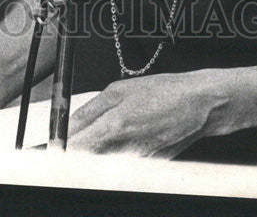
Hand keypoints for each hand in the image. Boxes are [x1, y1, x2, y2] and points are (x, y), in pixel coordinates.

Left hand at [66, 71, 217, 158]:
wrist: (200, 105)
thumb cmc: (163, 91)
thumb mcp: (120, 89)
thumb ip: (90, 111)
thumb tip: (69, 126)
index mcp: (115, 126)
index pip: (76, 149)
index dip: (63, 148)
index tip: (56, 145)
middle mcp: (125, 150)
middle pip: (88, 161)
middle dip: (80, 151)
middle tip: (80, 139)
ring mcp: (139, 163)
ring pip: (106, 164)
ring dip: (100, 153)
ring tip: (112, 134)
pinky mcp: (150, 168)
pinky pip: (125, 165)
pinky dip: (119, 155)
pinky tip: (131, 138)